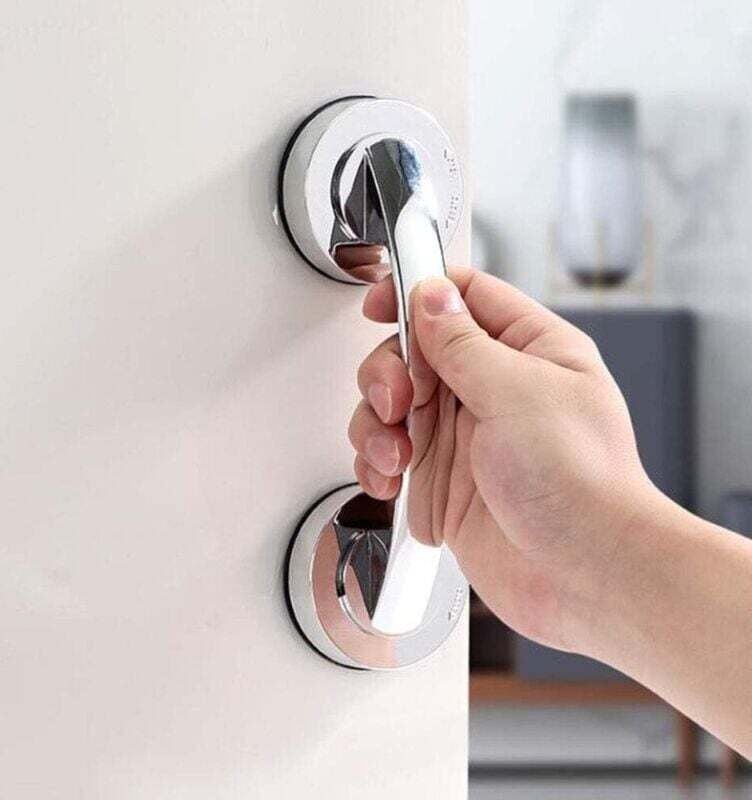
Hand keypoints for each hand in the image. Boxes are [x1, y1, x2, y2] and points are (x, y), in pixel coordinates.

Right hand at [348, 267, 656, 652]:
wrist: (585, 578)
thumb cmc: (582, 486)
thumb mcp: (518, 394)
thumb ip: (462, 342)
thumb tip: (430, 294)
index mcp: (528, 350)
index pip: (464, 296)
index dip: (417, 291)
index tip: (379, 305)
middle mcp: (492, 388)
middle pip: (413, 350)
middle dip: (389, 373)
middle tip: (398, 400)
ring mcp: (463, 436)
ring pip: (391, 404)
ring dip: (376, 424)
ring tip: (396, 455)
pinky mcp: (440, 480)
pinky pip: (387, 455)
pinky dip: (375, 465)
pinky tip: (389, 481)